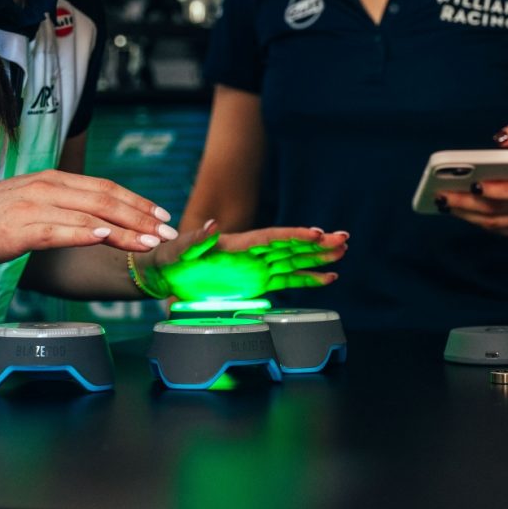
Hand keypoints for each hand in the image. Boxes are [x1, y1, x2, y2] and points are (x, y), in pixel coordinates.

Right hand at [0, 169, 177, 269]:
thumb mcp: (28, 205)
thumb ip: (59, 207)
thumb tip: (92, 219)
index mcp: (51, 180)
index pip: (104, 187)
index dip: (137, 200)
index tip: (162, 215)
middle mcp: (46, 187)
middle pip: (105, 199)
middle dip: (141, 216)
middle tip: (168, 233)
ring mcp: (32, 206)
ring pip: (89, 214)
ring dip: (124, 229)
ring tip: (150, 242)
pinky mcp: (18, 228)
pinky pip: (59, 229)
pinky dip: (85, 232)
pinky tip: (106, 237)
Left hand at [141, 222, 346, 300]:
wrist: (163, 275)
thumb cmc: (169, 259)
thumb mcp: (179, 249)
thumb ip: (196, 239)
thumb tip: (212, 225)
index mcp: (238, 244)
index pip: (273, 238)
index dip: (296, 236)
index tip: (318, 234)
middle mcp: (253, 254)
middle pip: (291, 246)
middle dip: (317, 243)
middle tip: (343, 239)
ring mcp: (257, 268)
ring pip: (295, 261)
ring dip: (318, 257)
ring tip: (343, 251)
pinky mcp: (257, 283)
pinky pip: (287, 280)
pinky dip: (308, 279)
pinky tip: (327, 277)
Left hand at [438, 121, 507, 235]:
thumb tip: (501, 138)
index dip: (495, 189)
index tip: (473, 183)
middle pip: (497, 209)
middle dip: (466, 202)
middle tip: (442, 193)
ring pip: (492, 223)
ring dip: (465, 214)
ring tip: (443, 200)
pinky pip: (493, 229)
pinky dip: (472, 220)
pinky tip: (455, 209)